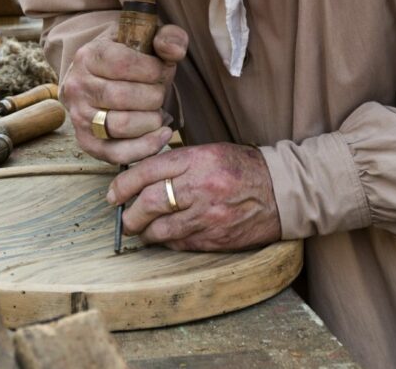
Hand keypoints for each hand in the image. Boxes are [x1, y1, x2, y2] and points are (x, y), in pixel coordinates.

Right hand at [60, 24, 188, 164]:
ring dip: (151, 120)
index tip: (161, 71)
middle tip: (159, 93)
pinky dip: (145, 147)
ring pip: (121, 125)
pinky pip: (117, 153)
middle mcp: (78, 87)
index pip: (124, 64)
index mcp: (88, 56)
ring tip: (157, 112)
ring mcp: (80, 117)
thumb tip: (175, 51)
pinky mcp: (88, 143)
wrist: (100, 80)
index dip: (152, 70)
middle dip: (154, 96)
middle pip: (123, 96)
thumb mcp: (147, 40)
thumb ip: (168, 38)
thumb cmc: (129, 61)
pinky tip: (162, 134)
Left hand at [107, 143, 281, 251]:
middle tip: (125, 218)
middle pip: (148, 203)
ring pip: (160, 229)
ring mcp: (208, 215)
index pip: (147, 171)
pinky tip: (166, 236)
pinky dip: (167, 241)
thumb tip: (140, 176)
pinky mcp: (215, 238)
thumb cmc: (243, 169)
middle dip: (129, 214)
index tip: (113, 194)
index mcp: (198, 160)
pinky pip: (179, 243)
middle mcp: (201, 187)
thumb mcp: (210, 152)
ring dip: (145, 232)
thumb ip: (177, 163)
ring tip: (142, 230)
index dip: (123, 185)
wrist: (283, 192)